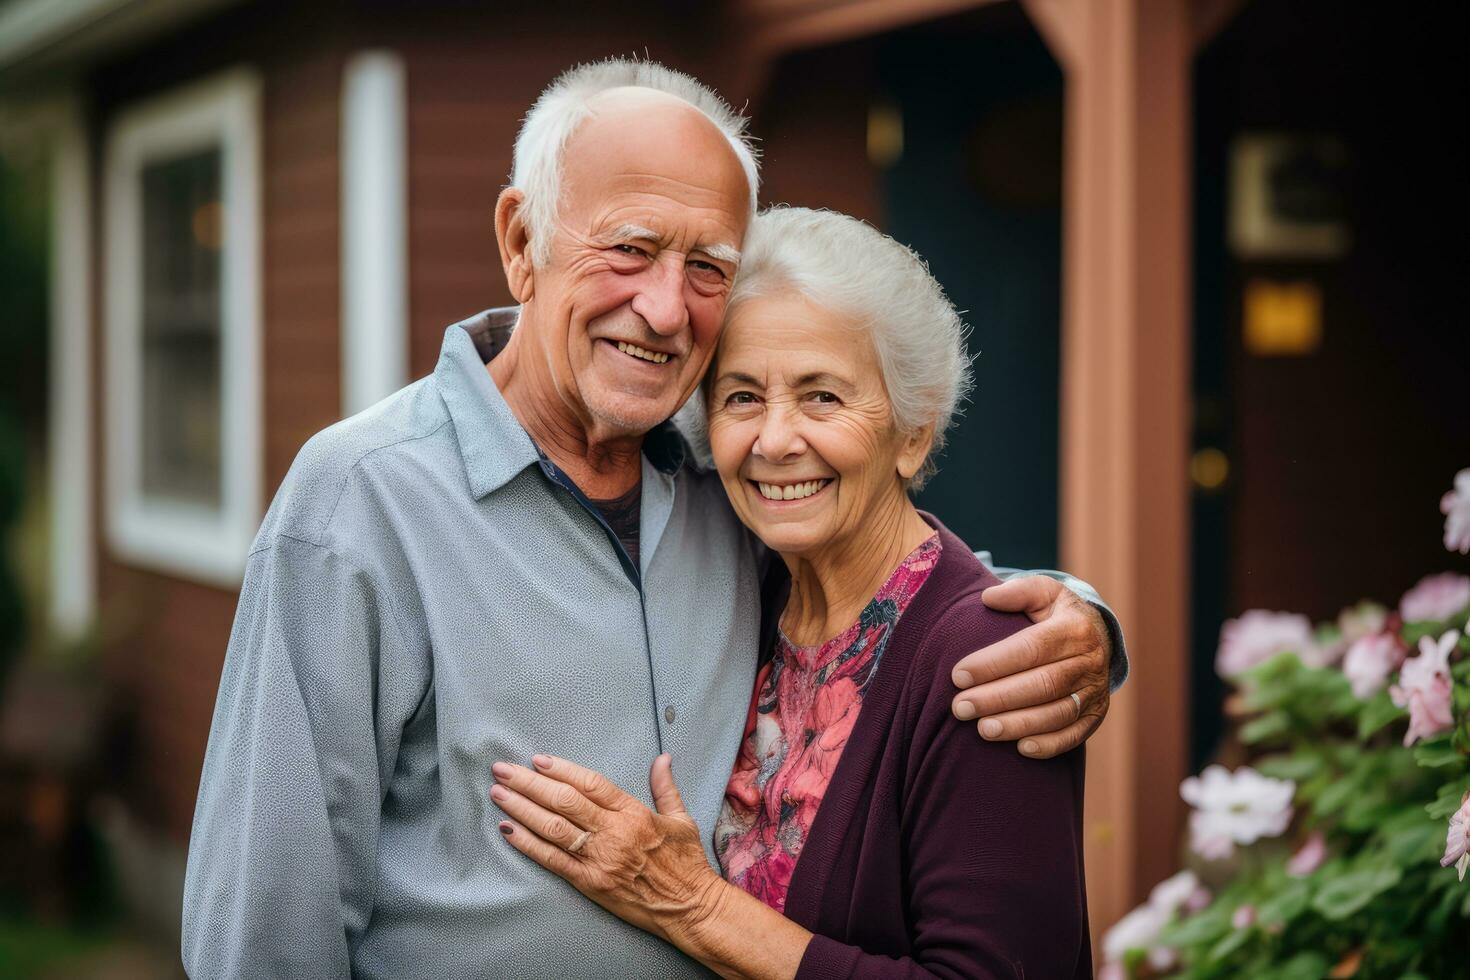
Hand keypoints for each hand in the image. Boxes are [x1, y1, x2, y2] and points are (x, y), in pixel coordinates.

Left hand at [490, 754, 724, 944]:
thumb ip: (665, 788)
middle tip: (503, 769)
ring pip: (553, 827)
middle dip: (529, 782)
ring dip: (522, 808)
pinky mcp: (589, 883)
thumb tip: (662, 759)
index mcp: (634, 813)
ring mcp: (599, 859)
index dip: (562, 769)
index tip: (538, 760)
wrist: (689, 908)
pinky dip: (528, 844)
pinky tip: (508, 829)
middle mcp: (613, 832)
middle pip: (564, 801)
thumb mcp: (682, 819)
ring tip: (499, 793)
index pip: (591, 784)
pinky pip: (552, 860)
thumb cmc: (686, 864)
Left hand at [950, 576, 1110, 757]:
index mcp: (1075, 628)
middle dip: (998, 698)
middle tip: (961, 708)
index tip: (958, 675)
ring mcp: (1095, 691)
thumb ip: (1017, 592)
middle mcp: (1090, 661)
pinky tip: (1020, 749)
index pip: (1031, 647)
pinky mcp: (1096, 715)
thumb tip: (988, 598)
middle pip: (1042, 684)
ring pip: (1057, 713)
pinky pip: (1075, 735)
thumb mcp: (1043, 592)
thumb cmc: (1056, 614)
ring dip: (1018, 724)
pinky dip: (1049, 745)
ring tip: (982, 729)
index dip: (994, 663)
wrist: (1097, 636)